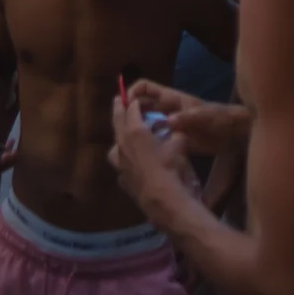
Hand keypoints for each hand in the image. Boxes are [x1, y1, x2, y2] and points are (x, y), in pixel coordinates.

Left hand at [109, 95, 201, 220]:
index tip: (138, 98)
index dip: (135, 102)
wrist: (161, 196)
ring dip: (118, 138)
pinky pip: (121, 165)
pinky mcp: (122, 178)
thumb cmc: (170, 165)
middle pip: (117, 121)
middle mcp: (123, 143)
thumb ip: (177, 134)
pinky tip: (132, 164)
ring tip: (123, 137)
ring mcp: (120, 162)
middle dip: (118, 109)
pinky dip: (125, 161)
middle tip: (117, 99)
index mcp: (135, 130)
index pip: (132, 109)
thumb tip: (179, 132)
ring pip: (114, 146)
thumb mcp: (179, 144)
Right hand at [123, 80, 250, 156]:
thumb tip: (168, 121)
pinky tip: (143, 155)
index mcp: (171, 98)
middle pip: (141, 106)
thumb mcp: (205, 116)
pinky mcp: (173, 138)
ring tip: (128, 145)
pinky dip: (147, 143)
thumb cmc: (219, 118)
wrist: (232, 135)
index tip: (125, 106)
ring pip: (145, 123)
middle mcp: (166, 109)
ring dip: (137, 131)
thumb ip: (188, 117)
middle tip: (122, 131)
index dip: (132, 92)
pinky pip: (155, 138)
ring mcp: (169, 124)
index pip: (145, 88)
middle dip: (129, 114)